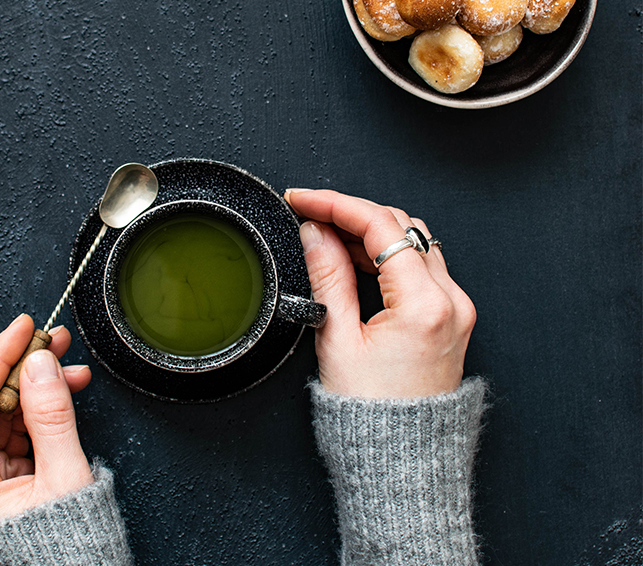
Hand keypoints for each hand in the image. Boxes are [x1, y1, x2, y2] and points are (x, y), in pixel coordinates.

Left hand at [0, 314, 94, 530]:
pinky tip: (61, 398)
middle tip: (54, 342)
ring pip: (4, 422)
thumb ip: (52, 416)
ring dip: (36, 393)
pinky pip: (15, 441)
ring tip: (69, 371)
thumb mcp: (66, 478)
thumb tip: (40, 365)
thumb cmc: (68, 553)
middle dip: (24, 372)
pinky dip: (39, 418)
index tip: (23, 328)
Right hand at [284, 189, 475, 398]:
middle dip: (353, 214)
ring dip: (371, 233)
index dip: (336, 204)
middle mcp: (451, 301)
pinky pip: (422, 267)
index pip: (380, 227)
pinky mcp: (451, 317)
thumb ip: (327, 277)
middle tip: (312, 216)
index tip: (306, 200)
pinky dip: (388, 255)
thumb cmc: (372, 415)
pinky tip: (357, 258)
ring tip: (329, 237)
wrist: (401, 459)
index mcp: (425, 306)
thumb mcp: (338, 340)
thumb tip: (316, 233)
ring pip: (414, 242)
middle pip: (402, 227)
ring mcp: (456, 309)